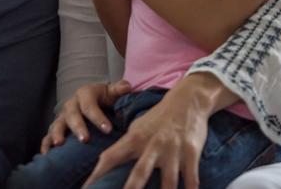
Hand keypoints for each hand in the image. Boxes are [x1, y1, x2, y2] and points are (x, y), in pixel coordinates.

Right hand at [42, 80, 131, 153]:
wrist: (90, 100)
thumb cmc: (103, 98)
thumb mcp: (111, 92)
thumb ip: (119, 90)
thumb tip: (128, 86)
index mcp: (85, 95)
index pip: (90, 105)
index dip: (98, 117)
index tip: (108, 129)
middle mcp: (71, 105)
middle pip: (72, 114)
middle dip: (77, 127)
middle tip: (85, 139)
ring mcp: (62, 117)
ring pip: (57, 124)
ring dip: (57, 133)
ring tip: (59, 144)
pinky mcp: (57, 128)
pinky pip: (48, 135)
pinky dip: (46, 143)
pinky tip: (46, 155)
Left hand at [82, 81, 212, 188]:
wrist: (186, 100)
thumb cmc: (158, 119)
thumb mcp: (138, 128)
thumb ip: (125, 147)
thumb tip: (105, 163)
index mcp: (134, 138)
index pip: (111, 157)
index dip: (99, 173)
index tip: (88, 187)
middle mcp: (152, 145)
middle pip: (139, 172)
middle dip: (131, 188)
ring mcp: (172, 150)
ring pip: (168, 180)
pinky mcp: (191, 153)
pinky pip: (191, 178)